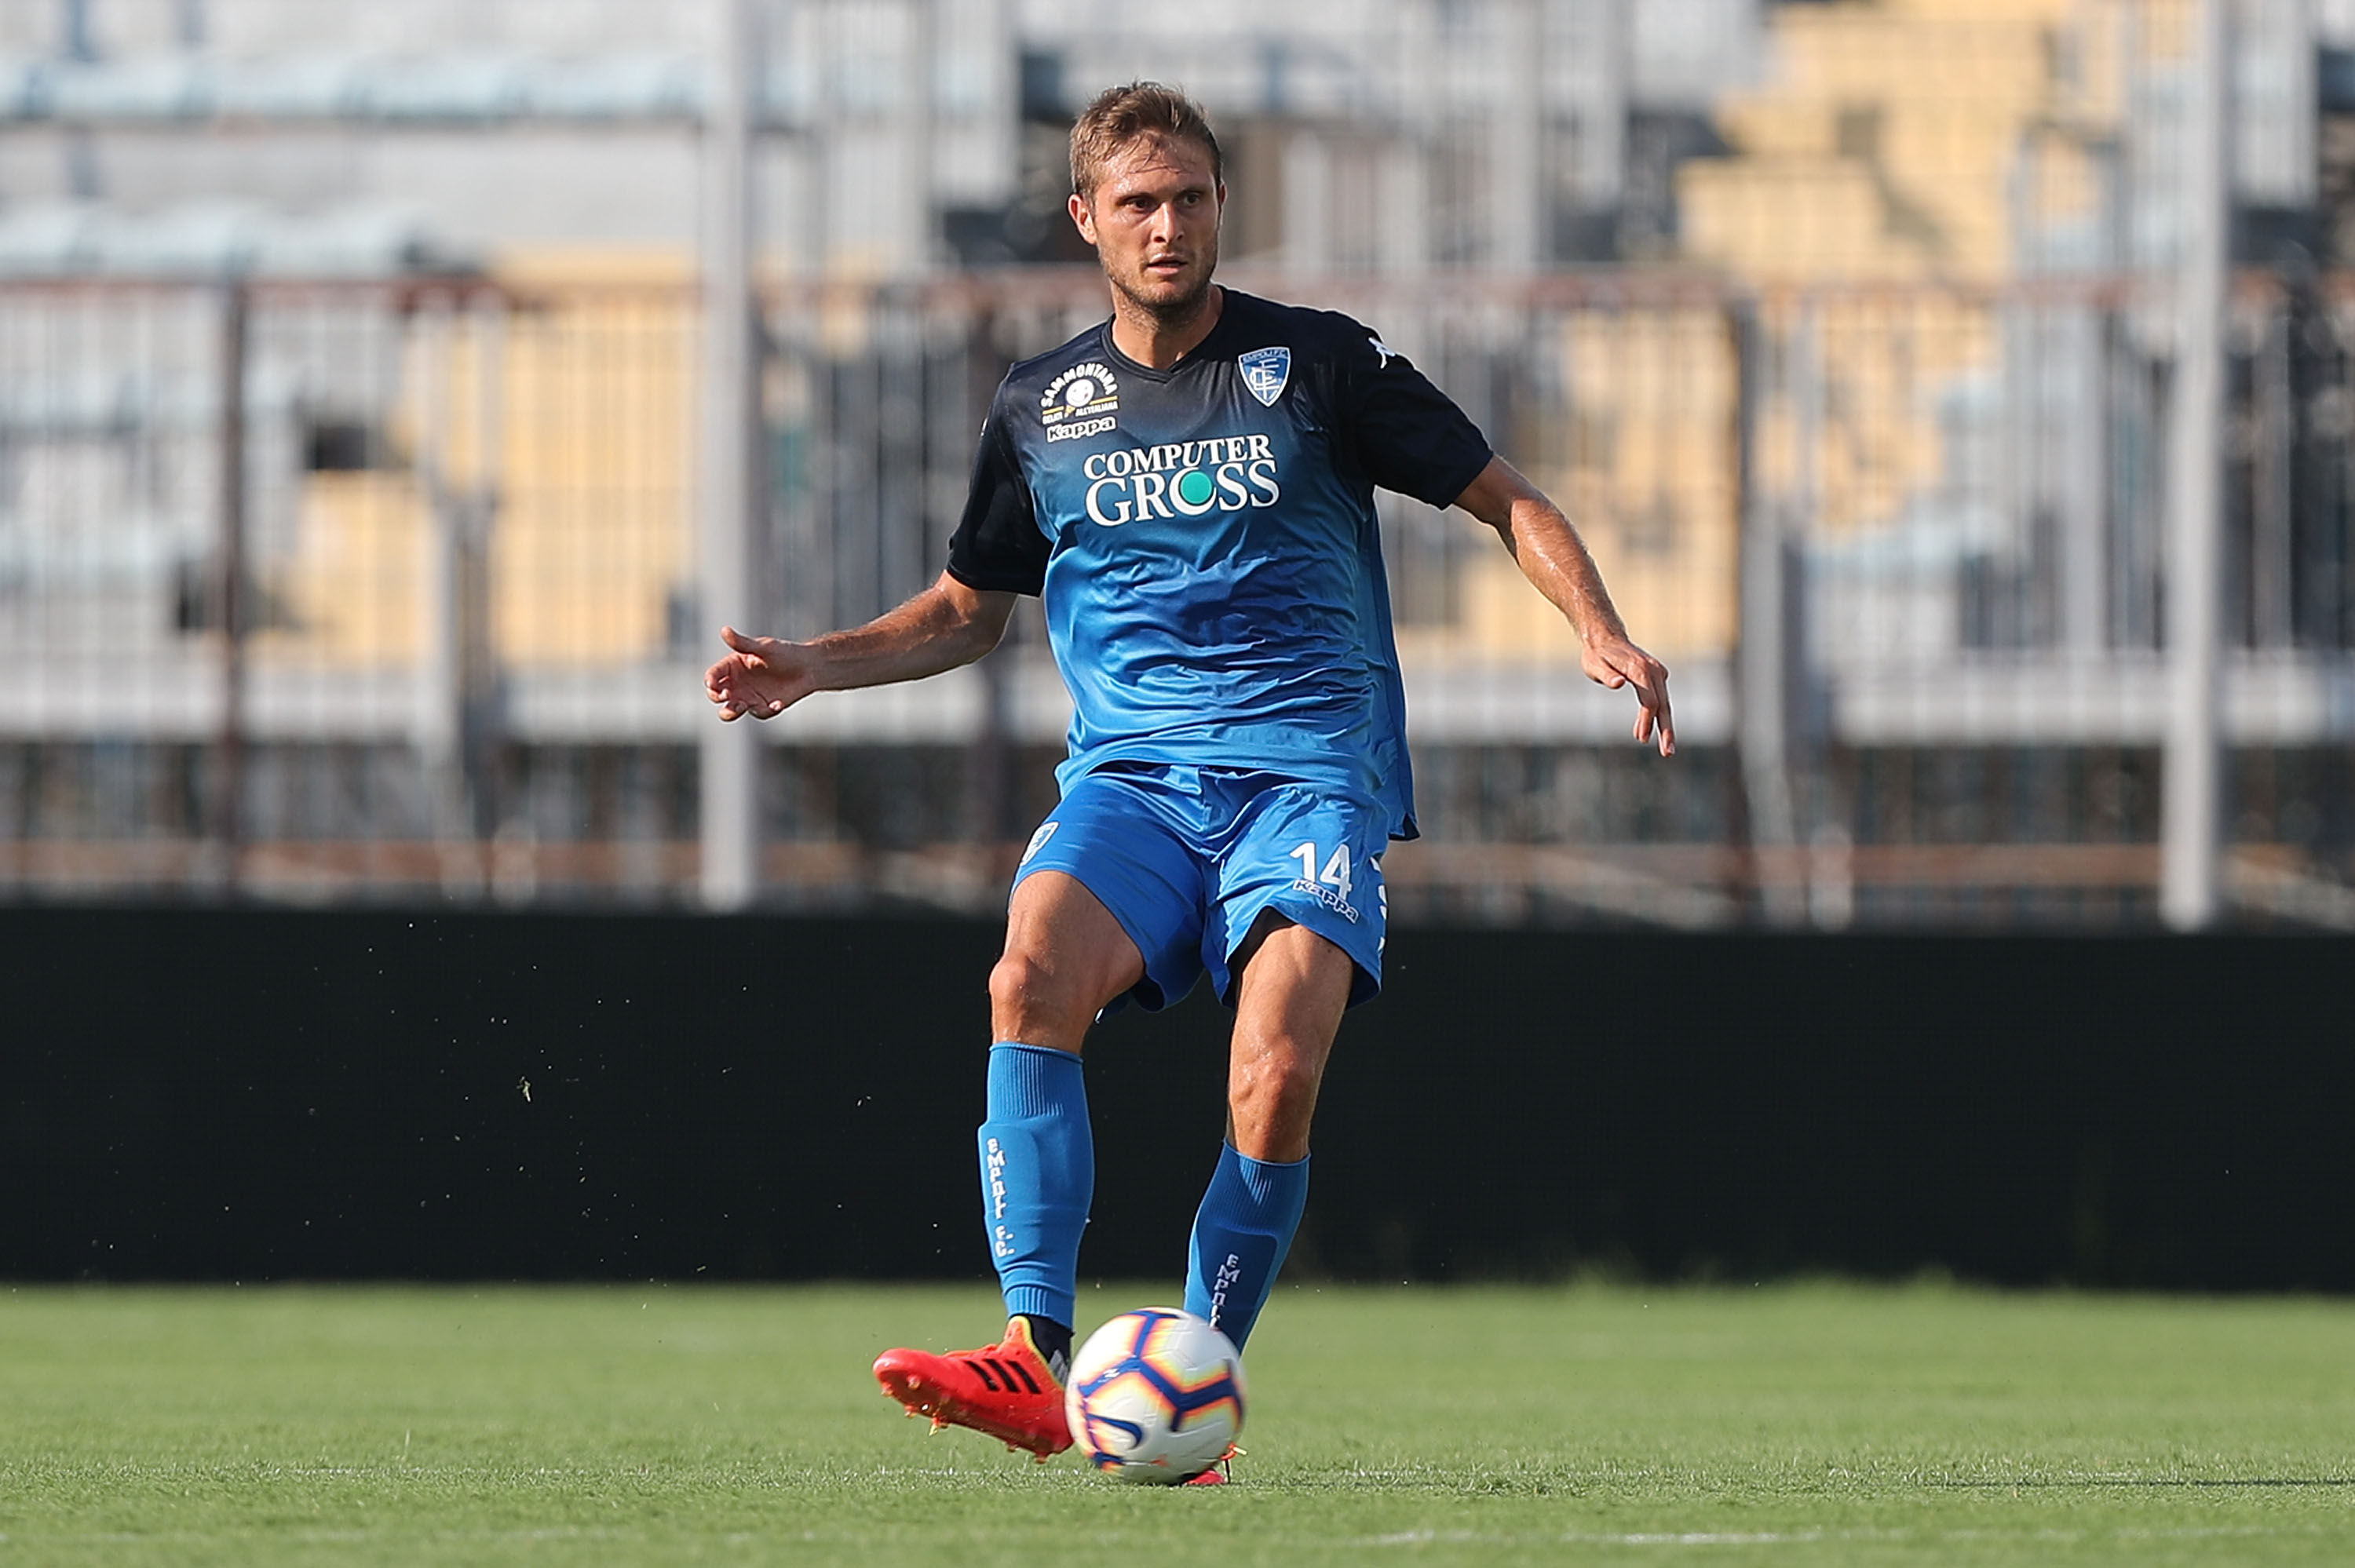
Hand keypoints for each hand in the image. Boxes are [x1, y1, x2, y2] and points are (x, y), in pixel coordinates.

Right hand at [704, 626, 811, 721]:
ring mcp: (749, 697)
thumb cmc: (785, 653)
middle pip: (716, 696)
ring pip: (730, 711)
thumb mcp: (764, 647)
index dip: (710, 681)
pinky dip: (766, 710)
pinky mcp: (763, 707)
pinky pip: (759, 713)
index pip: (713, 676)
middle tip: (727, 695)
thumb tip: (724, 630)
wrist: (809, 667)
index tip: (713, 685)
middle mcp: (737, 684)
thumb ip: (743, 643)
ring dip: (731, 712)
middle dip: (717, 697)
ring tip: (742, 706)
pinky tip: (778, 703)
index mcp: (732, 666)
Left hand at [1581, 635, 1675, 756]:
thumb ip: (1606, 675)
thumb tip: (1618, 683)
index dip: (1647, 721)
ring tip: (1665, 749)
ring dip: (1665, 726)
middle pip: (1663, 705)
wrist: (1605, 638)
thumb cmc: (1597, 655)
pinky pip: (1659, 698)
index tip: (1641, 739)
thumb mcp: (1594, 666)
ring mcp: (1657, 672)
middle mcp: (1653, 670)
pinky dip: (1657, 715)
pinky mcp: (1657, 676)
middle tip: (1667, 752)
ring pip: (1664, 703)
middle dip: (1666, 730)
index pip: (1649, 701)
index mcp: (1640, 669)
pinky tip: (1651, 730)